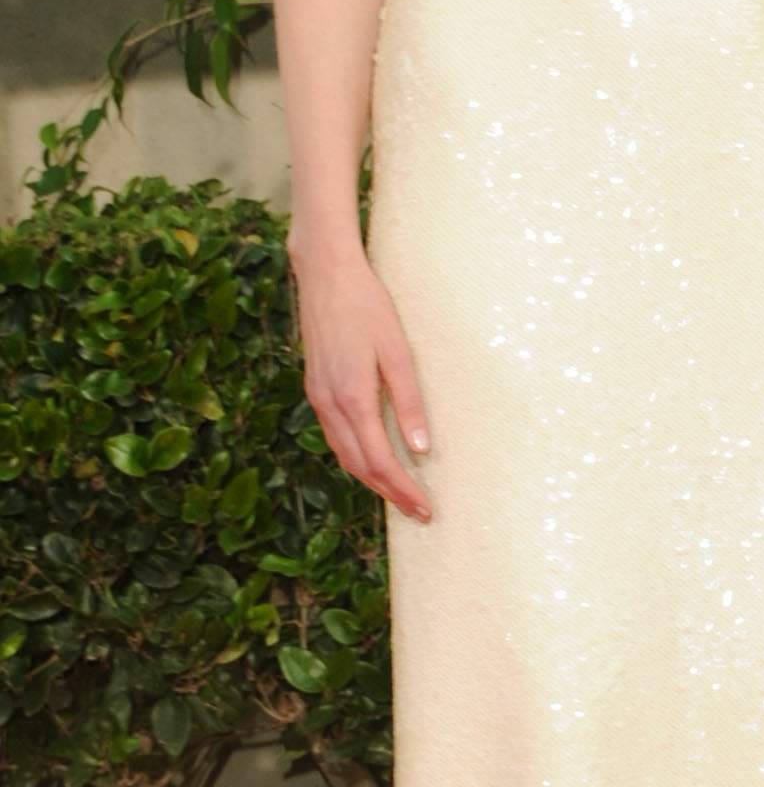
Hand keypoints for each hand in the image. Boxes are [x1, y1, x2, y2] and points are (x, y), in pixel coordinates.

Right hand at [288, 240, 434, 519]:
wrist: (324, 275)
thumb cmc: (368, 307)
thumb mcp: (398, 352)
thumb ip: (409, 401)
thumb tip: (422, 448)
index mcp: (352, 398)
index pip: (380, 462)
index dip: (402, 490)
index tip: (425, 509)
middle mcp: (329, 404)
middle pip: (359, 466)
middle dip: (389, 493)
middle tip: (418, 511)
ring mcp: (318, 397)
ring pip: (343, 454)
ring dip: (370, 479)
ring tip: (398, 494)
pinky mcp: (316, 387)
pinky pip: (334, 436)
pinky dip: (354, 457)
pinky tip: (371, 458)